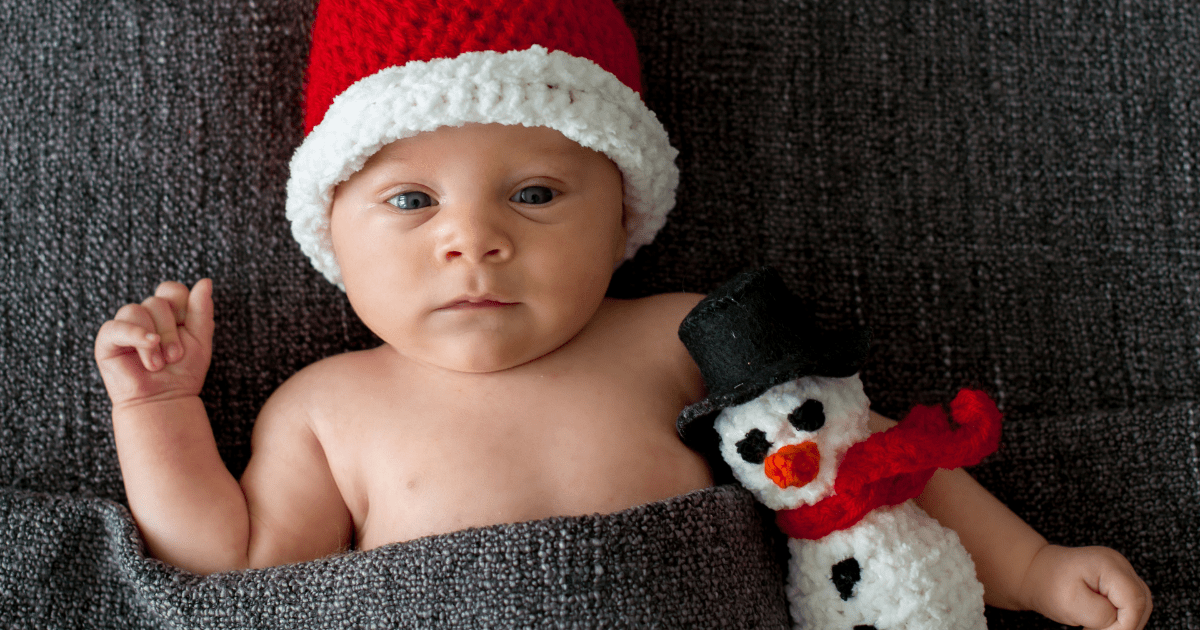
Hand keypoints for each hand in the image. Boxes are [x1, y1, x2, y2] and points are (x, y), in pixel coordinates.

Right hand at [95, 279, 214, 407]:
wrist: (165, 400)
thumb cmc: (183, 372)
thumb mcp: (201, 338)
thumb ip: (202, 309)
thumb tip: (205, 281)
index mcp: (167, 312)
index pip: (171, 290)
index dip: (182, 306)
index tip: (187, 330)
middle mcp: (145, 316)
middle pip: (157, 302)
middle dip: (170, 332)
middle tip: (174, 357)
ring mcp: (125, 326)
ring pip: (137, 310)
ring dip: (154, 340)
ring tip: (158, 364)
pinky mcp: (107, 341)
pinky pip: (116, 326)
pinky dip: (134, 334)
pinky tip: (149, 346)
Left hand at [1021, 544, 1151, 629]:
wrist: (1036, 573)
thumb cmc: (1049, 585)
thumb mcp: (1070, 604)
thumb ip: (1101, 614)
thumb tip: (1120, 622)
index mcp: (1108, 565)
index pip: (1134, 601)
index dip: (1125, 625)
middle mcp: (1119, 564)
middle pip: (1141, 603)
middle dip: (1124, 624)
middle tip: (1094, 629)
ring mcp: (1120, 570)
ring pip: (1139, 605)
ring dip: (1122, 622)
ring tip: (1094, 625)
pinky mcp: (1117, 580)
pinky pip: (1130, 603)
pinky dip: (1119, 617)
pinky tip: (1101, 621)